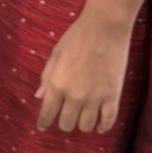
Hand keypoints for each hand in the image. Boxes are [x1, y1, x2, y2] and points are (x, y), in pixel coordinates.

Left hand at [36, 10, 131, 133]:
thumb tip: (38, 96)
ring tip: (83, 115)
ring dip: (83, 123)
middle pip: (66, 124)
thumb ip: (46, 76)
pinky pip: (108, 121)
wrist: (105, 26)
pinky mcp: (112, 96)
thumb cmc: (77, 36)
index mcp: (57, 84)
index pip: (47, 113)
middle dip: (64, 122)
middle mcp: (74, 95)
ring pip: (86, 126)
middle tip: (66, 115)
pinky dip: (103, 127)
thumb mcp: (56, 53)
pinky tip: (99, 126)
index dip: (43, 122)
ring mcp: (94, 98)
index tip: (42, 126)